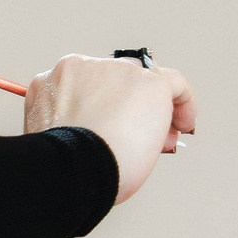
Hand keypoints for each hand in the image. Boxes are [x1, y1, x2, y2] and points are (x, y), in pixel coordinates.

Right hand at [23, 55, 195, 204]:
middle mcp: (81, 69)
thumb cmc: (65, 165)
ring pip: (143, 83)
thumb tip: (113, 133)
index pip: (87, 86)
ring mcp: (114, 71)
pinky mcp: (147, 82)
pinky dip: (184, 103)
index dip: (107, 108)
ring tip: (159, 140)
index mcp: (53, 83)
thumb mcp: (61, 138)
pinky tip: (183, 123)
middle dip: (131, 107)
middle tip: (142, 136)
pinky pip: (175, 84)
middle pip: (117, 81)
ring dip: (153, 110)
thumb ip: (80, 124)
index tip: (117, 126)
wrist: (72, 168)